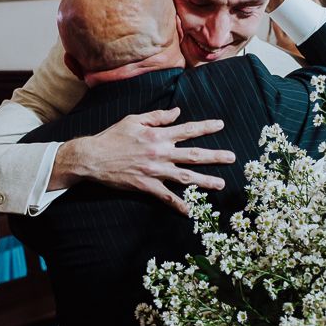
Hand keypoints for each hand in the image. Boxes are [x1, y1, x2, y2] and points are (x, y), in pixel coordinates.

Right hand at [58, 107, 234, 214]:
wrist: (93, 157)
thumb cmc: (112, 137)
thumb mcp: (134, 120)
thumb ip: (157, 117)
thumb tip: (177, 112)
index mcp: (158, 136)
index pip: (187, 130)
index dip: (206, 127)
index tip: (221, 125)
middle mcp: (160, 153)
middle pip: (194, 155)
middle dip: (215, 156)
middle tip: (232, 158)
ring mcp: (155, 171)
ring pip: (185, 177)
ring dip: (205, 181)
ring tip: (221, 184)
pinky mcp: (146, 186)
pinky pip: (167, 197)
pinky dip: (179, 205)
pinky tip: (191, 212)